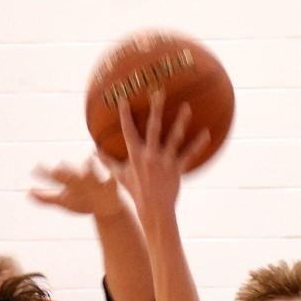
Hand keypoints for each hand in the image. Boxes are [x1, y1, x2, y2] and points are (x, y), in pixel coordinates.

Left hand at [30, 153, 124, 218]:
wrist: (107, 208)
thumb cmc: (83, 203)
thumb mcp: (64, 202)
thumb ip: (46, 198)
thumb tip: (29, 193)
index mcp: (70, 183)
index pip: (55, 177)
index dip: (44, 173)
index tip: (34, 169)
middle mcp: (82, 180)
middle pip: (72, 175)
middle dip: (65, 172)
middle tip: (57, 168)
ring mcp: (96, 183)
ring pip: (92, 174)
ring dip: (90, 167)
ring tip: (88, 160)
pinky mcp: (110, 187)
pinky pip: (112, 182)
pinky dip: (111, 178)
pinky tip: (111, 175)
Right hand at [113, 91, 210, 223]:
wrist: (154, 210)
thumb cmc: (136, 192)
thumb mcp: (119, 176)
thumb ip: (108, 161)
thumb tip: (94, 151)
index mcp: (135, 155)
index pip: (128, 130)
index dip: (125, 114)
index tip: (124, 98)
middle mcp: (150, 155)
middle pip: (153, 127)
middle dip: (156, 108)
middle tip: (159, 91)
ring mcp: (164, 161)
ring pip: (174, 137)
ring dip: (181, 122)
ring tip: (187, 107)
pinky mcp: (177, 168)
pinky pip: (189, 153)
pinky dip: (198, 144)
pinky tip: (207, 133)